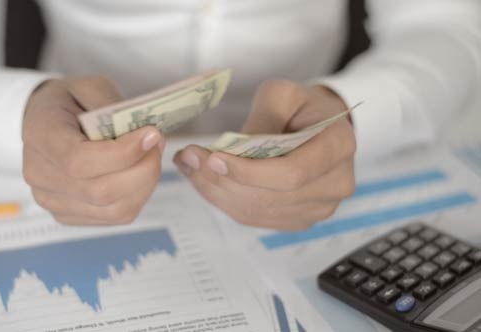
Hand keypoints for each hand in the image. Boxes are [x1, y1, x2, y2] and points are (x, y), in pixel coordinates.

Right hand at [22, 76, 163, 224]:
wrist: (45, 121)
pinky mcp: (69, 215)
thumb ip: (112, 105)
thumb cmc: (70, 101)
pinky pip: (115, 217)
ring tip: (152, 158)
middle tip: (158, 144)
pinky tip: (139, 174)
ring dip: (145, 185)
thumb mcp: (89, 86)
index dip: (123, 154)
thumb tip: (144, 136)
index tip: (151, 135)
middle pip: (100, 191)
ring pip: (113, 210)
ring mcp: (52, 200)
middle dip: (143, 169)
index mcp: (40, 135)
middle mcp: (39, 174)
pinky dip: (137, 196)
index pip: (79, 160)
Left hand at [173, 81, 355, 229]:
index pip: (292, 172)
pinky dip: (223, 200)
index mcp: (340, 145)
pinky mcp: (298, 219)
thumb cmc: (301, 106)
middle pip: (271, 196)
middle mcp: (337, 183)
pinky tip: (204, 181)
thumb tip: (232, 151)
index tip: (213, 157)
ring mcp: (319, 207)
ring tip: (188, 167)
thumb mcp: (283, 94)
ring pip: (257, 210)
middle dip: (221, 179)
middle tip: (187, 159)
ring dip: (215, 191)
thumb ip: (261, 118)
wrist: (317, 126)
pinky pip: (254, 217)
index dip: (250, 171)